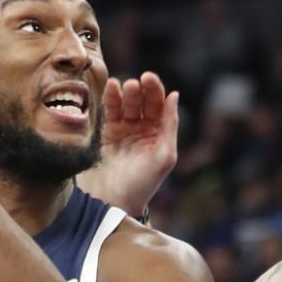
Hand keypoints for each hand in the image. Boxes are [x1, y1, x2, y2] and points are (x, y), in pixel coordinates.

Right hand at [76, 72, 178, 216]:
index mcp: (161, 133)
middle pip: (143, 101)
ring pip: (127, 103)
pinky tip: (111, 87)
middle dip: (141, 90)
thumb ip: (170, 126)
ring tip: (125, 86)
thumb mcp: (164, 156)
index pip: (160, 104)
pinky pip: (110, 111)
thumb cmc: (143, 184)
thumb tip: (174, 95)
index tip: (148, 79)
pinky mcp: (106, 133)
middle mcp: (143, 129)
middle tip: (137, 83)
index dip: (155, 90)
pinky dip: (111, 98)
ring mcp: (124, 129)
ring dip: (126, 92)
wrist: (113, 201)